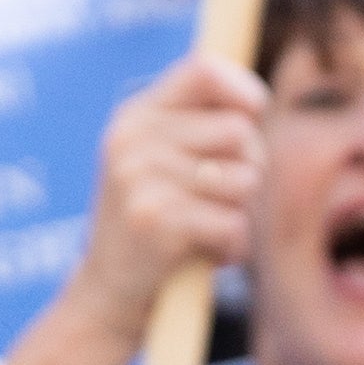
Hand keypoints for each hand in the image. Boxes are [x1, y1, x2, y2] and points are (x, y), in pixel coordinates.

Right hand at [72, 55, 263, 323]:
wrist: (107, 294)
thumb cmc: (154, 222)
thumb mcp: (158, 162)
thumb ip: (198, 125)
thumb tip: (256, 99)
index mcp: (134, 117)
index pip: (203, 70)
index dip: (244, 88)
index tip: (254, 113)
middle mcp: (131, 141)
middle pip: (239, 130)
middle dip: (248, 167)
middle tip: (218, 197)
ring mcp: (140, 180)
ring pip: (245, 180)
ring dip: (240, 213)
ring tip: (204, 227)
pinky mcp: (157, 223)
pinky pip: (235, 224)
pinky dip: (233, 247)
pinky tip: (202, 254)